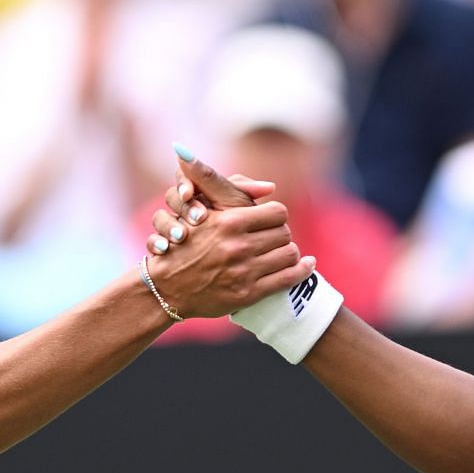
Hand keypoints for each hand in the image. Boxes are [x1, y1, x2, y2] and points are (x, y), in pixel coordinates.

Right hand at [144, 151, 309, 317]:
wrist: (166, 288)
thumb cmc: (184, 243)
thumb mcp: (197, 207)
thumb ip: (217, 181)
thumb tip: (258, 178)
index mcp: (229, 222)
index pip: (277, 211)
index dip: (275, 215)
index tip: (269, 220)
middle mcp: (238, 247)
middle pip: (285, 233)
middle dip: (281, 234)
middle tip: (274, 237)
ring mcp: (244, 272)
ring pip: (290, 254)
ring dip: (289, 252)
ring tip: (282, 251)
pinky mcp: (248, 294)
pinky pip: (289, 279)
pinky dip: (302, 270)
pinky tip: (307, 265)